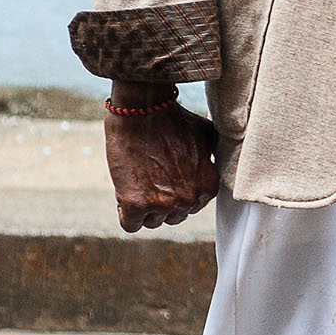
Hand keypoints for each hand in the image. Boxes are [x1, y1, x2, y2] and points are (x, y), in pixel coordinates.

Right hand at [104, 99, 219, 231]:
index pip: (192, 207)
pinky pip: (130, 224)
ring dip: (143, 207)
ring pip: (151, 221)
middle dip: (161, 202)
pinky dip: (124, 212)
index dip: (177, 194)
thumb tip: (211, 163)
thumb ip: (211, 158)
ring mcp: (163, 204)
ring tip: (137, 181)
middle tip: (149, 179)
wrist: (143, 110)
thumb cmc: (172, 119)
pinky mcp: (136, 205)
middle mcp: (189, 199)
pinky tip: (124, 194)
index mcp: (208, 186)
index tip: (166, 180)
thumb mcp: (205, 136)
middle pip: (173, 217)